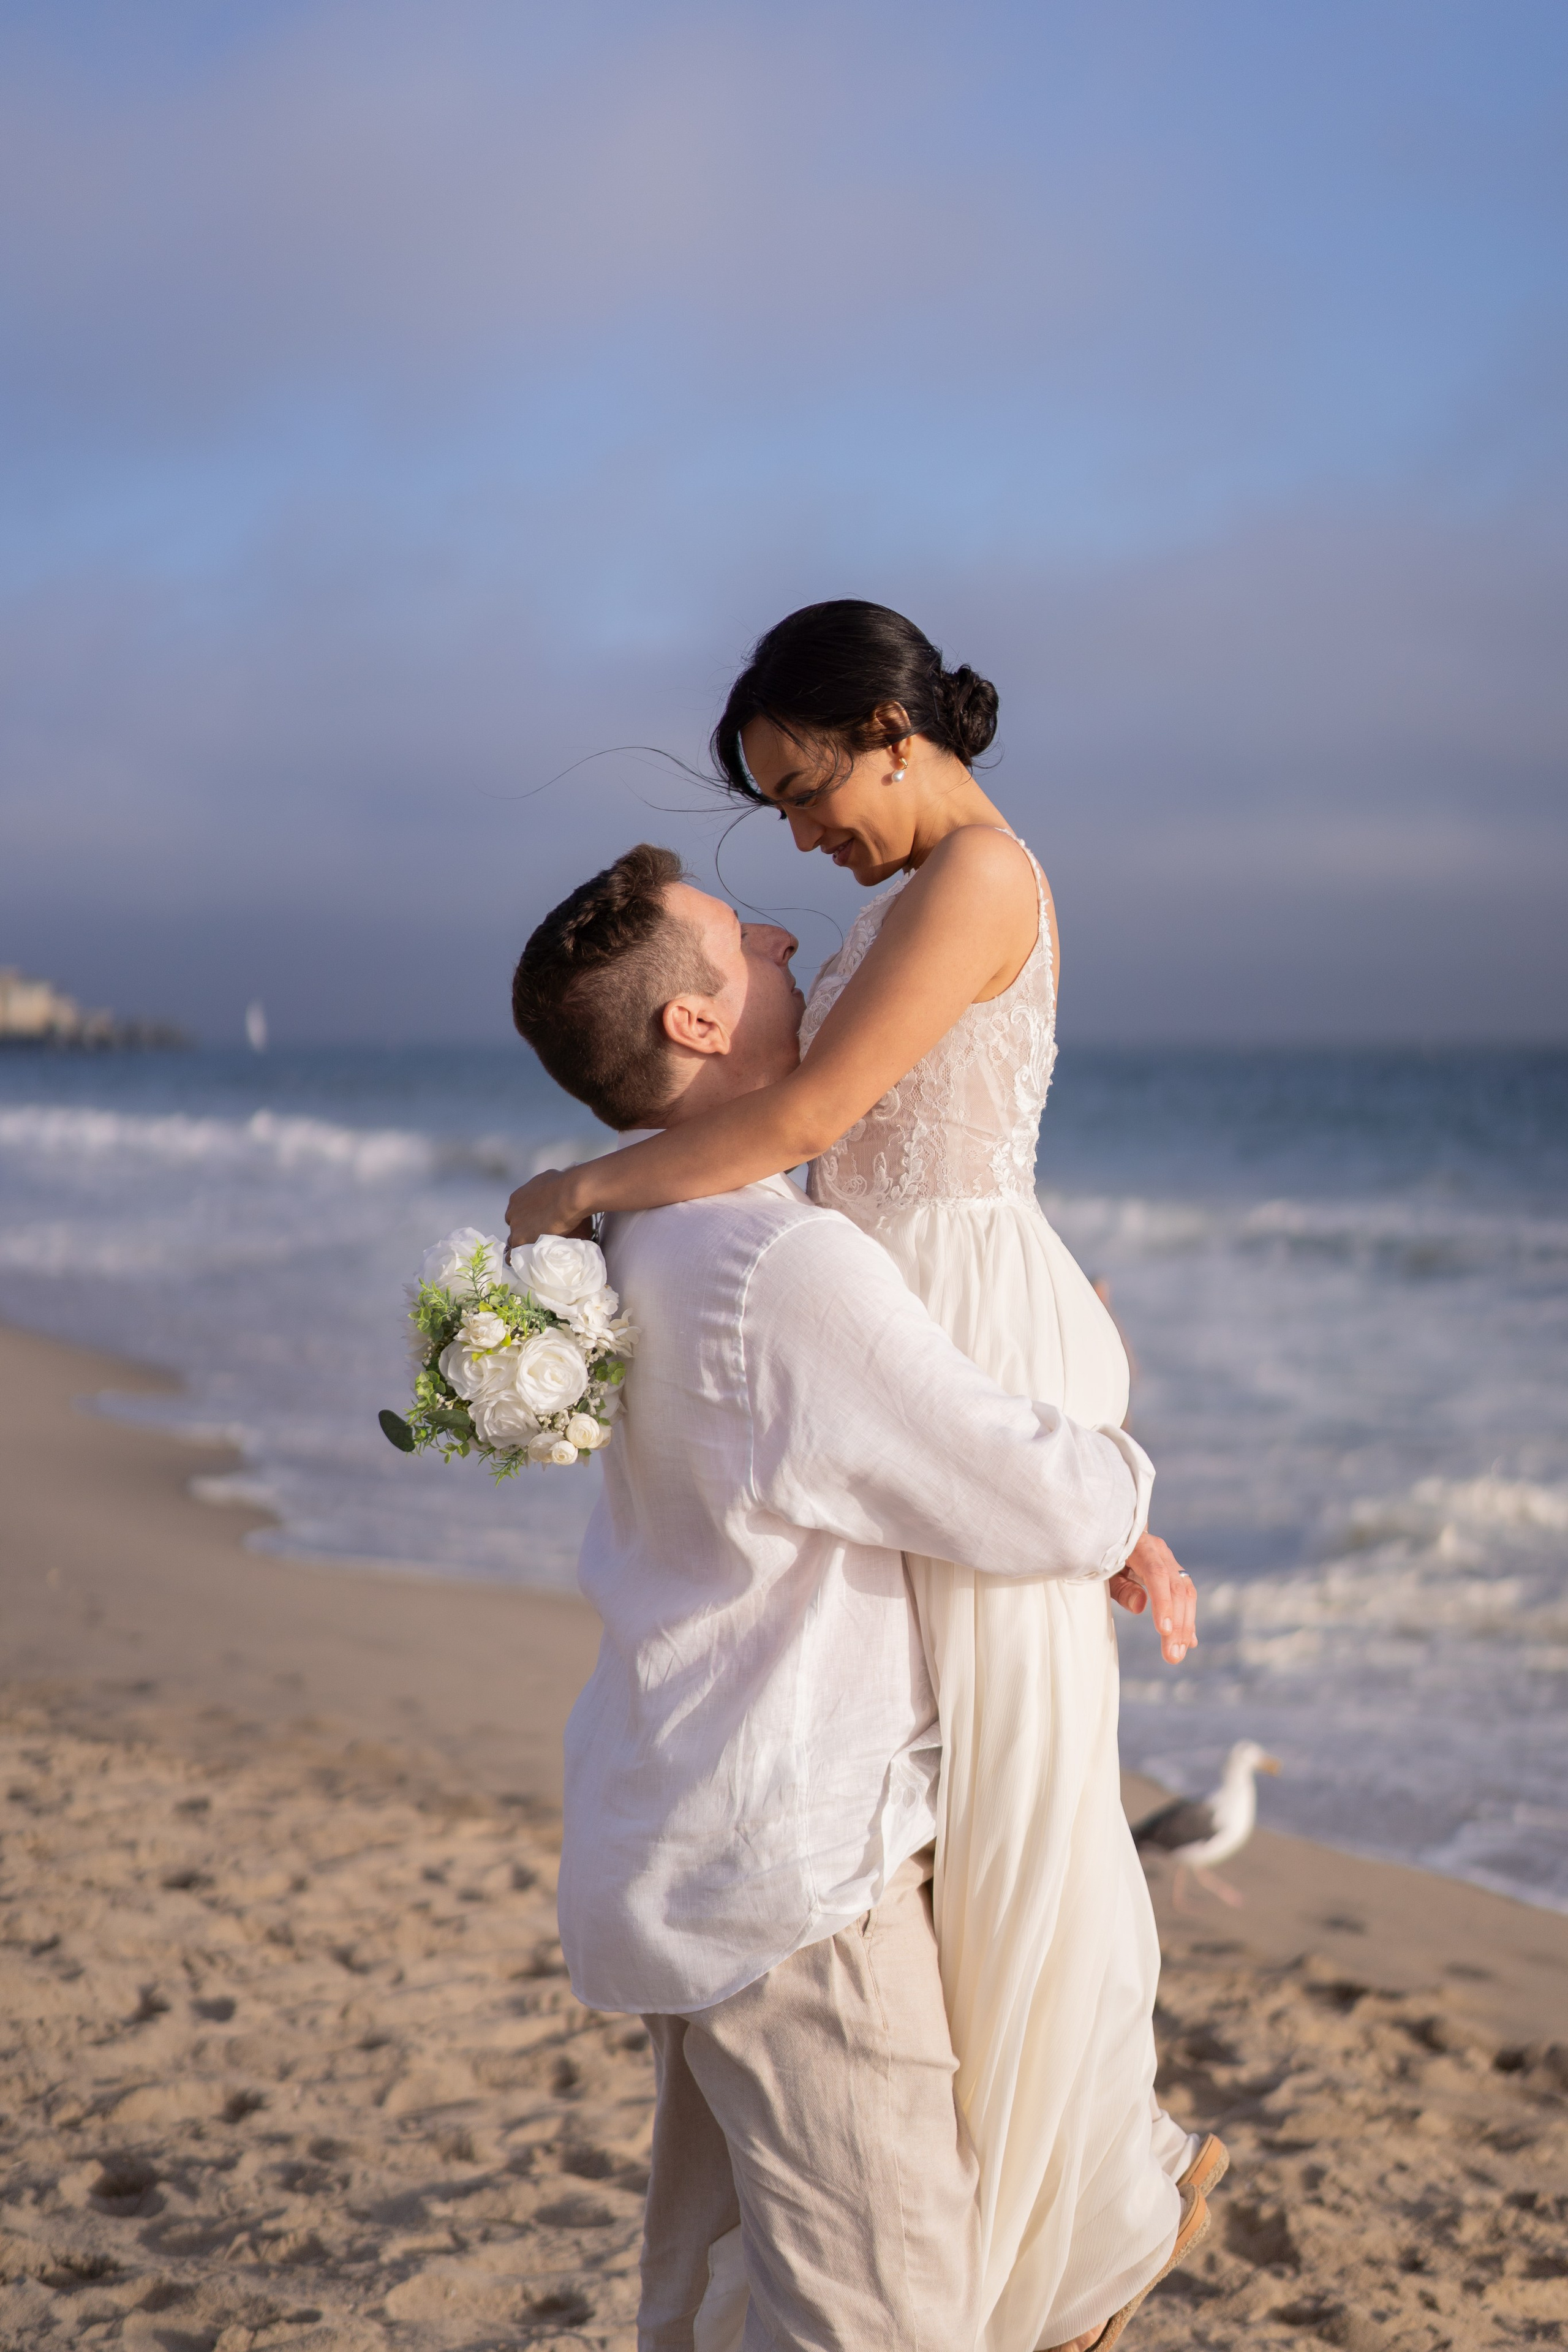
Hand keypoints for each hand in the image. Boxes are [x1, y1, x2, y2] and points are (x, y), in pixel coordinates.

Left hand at [505, 1167, 589, 1252]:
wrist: (570, 1193)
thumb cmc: (566, 1185)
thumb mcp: (551, 1180)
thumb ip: (546, 1188)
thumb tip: (554, 1188)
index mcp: (518, 1197)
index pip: (517, 1213)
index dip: (528, 1219)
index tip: (538, 1224)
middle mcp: (512, 1210)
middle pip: (515, 1226)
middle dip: (525, 1231)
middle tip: (540, 1238)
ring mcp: (514, 1225)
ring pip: (513, 1241)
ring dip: (523, 1246)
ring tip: (536, 1254)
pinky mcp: (519, 1238)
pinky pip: (512, 1255)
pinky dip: (520, 1260)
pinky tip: (527, 1266)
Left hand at [1109, 1532, 1196, 1663]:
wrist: (1111, 1532)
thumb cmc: (1102, 1554)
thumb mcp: (1103, 1570)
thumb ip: (1120, 1587)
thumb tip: (1141, 1607)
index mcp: (1141, 1546)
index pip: (1157, 1575)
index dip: (1163, 1603)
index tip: (1163, 1631)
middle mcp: (1161, 1552)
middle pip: (1176, 1589)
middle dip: (1177, 1625)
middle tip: (1172, 1656)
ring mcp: (1170, 1561)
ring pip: (1186, 1594)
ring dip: (1185, 1626)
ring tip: (1178, 1654)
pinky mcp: (1174, 1572)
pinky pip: (1185, 1596)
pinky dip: (1187, 1619)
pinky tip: (1188, 1642)